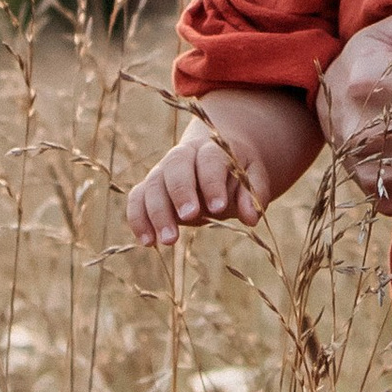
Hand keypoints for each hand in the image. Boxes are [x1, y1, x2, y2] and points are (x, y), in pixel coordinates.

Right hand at [126, 127, 263, 247]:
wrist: (218, 160)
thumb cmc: (238, 172)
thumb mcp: (253, 178)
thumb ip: (253, 194)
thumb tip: (251, 218)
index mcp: (211, 149)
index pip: (209, 160)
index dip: (212, 182)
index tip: (218, 207)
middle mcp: (183, 156)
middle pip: (175, 167)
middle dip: (181, 192)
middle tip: (189, 217)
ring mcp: (163, 171)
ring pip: (152, 185)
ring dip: (157, 212)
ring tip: (168, 241)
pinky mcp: (150, 189)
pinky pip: (138, 198)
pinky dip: (138, 219)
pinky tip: (147, 242)